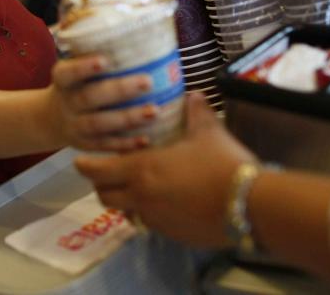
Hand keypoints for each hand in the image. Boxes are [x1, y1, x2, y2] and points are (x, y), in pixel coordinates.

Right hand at [47, 55, 158, 151]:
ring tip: (153, 111)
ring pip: (99, 124)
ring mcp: (74, 126)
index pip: (68, 72)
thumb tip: (140, 31)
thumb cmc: (76, 85)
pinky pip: (105, 145)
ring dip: (127, 118)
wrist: (50, 118)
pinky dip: (125, 144)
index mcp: (63, 79)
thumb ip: (97, 55)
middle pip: (89, 98)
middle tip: (147, 81)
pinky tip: (146, 139)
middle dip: (119, 90)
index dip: (84, 67)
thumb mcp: (74, 69)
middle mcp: (67, 103)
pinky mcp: (86, 145)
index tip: (104, 60)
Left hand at [75, 92, 256, 247]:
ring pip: (125, 212)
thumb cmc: (222, 163)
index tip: (81, 161)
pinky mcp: (170, 234)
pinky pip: (148, 223)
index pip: (98, 171)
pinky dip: (147, 213)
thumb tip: (193, 94)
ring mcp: (155, 219)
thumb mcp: (208, 132)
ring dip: (123, 201)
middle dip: (100, 184)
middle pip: (104, 196)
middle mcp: (141, 197)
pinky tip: (163, 203)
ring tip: (135, 188)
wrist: (249, 205)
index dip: (86, 166)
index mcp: (142, 169)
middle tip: (107, 173)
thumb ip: (196, 112)